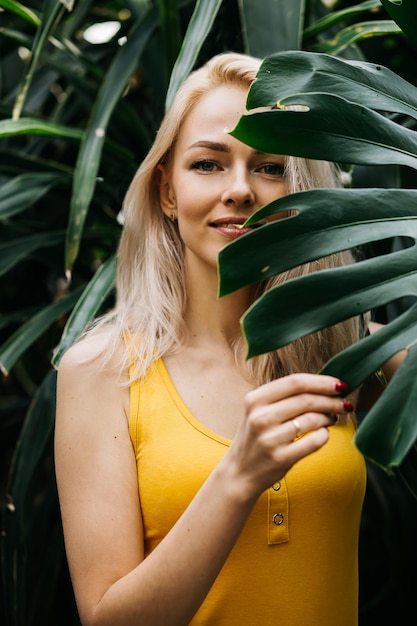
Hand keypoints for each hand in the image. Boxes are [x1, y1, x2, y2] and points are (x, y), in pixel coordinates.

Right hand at [226, 373, 352, 498]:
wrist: (240, 473)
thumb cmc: (256, 437)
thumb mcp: (258, 411)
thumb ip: (283, 396)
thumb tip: (323, 385)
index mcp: (255, 399)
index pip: (295, 382)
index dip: (321, 381)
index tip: (339, 384)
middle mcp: (260, 417)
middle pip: (306, 400)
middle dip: (331, 400)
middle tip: (344, 403)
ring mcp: (269, 438)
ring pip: (312, 419)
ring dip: (329, 417)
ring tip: (333, 418)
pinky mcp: (280, 458)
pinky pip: (314, 441)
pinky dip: (324, 435)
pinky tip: (323, 434)